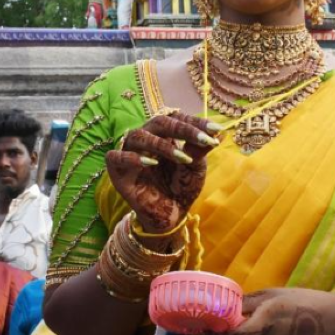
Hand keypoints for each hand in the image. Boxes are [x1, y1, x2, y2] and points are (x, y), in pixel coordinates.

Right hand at [106, 112, 218, 233]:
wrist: (170, 216)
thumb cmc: (182, 188)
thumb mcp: (195, 167)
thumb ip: (200, 148)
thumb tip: (218, 130)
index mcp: (164, 135)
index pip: (177, 119)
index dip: (195, 122)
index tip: (215, 129)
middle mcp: (146, 140)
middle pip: (158, 122)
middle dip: (182, 129)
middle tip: (202, 138)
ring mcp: (129, 153)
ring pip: (138, 136)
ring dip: (162, 144)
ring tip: (183, 158)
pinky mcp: (117, 171)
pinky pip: (116, 157)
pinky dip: (132, 158)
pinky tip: (151, 163)